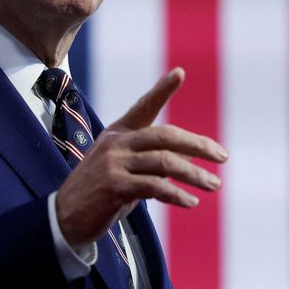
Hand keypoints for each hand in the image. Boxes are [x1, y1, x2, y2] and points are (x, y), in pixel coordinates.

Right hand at [55, 68, 227, 247]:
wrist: (65, 217)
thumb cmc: (101, 193)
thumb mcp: (128, 171)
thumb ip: (155, 161)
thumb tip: (192, 158)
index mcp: (118, 133)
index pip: (144, 106)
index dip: (162, 89)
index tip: (179, 72)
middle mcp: (116, 142)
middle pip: (165, 136)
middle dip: (198, 145)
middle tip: (222, 157)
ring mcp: (113, 163)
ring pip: (165, 162)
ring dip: (194, 175)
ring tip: (214, 185)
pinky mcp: (114, 185)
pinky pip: (154, 187)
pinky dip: (177, 195)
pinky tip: (191, 202)